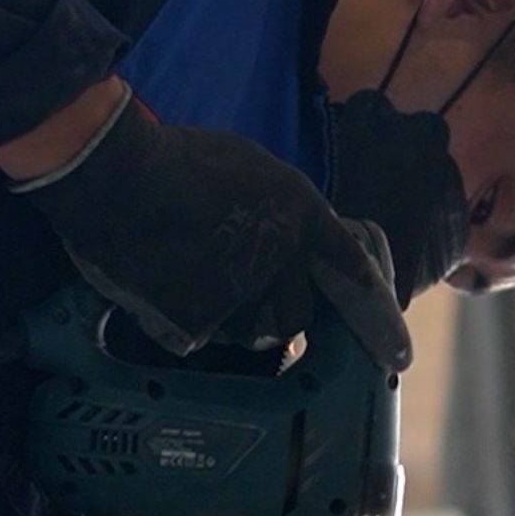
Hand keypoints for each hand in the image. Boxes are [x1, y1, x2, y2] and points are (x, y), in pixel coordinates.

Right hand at [16, 86, 411, 369]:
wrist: (116, 174)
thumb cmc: (179, 161)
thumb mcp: (255, 171)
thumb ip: (286, 212)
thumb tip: (297, 243)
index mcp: (300, 214)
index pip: (352, 272)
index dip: (380, 319)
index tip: (398, 355)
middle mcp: (281, 256)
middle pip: (296, 317)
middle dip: (277, 313)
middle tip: (243, 291)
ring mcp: (241, 291)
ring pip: (251, 332)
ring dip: (230, 316)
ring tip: (193, 272)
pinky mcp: (197, 319)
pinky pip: (202, 336)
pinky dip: (184, 318)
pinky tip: (164, 282)